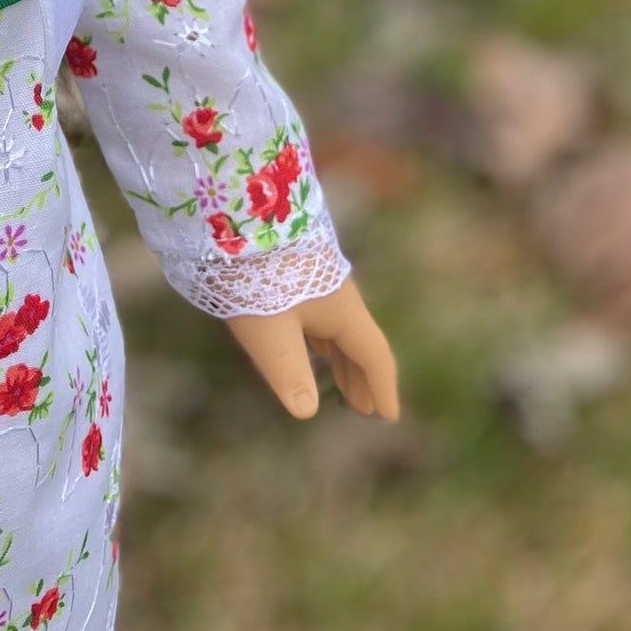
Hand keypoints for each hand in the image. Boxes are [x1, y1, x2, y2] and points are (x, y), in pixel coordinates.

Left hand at [225, 278, 399, 421]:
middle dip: (361, 377)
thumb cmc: (258, 279)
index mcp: (342, 312)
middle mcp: (337, 295)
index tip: (389, 416)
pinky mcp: (294, 268)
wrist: (241, 213)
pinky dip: (324, 340)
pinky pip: (320, 315)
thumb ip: (290, 373)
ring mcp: (316, 279)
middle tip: (362, 408)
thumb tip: (307, 412)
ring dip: (343, 358)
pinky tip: (312, 343)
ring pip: (338, 328)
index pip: (374, 356)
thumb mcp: (270, 333)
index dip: (382, 388)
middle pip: (358, 342)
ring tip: (341, 385)